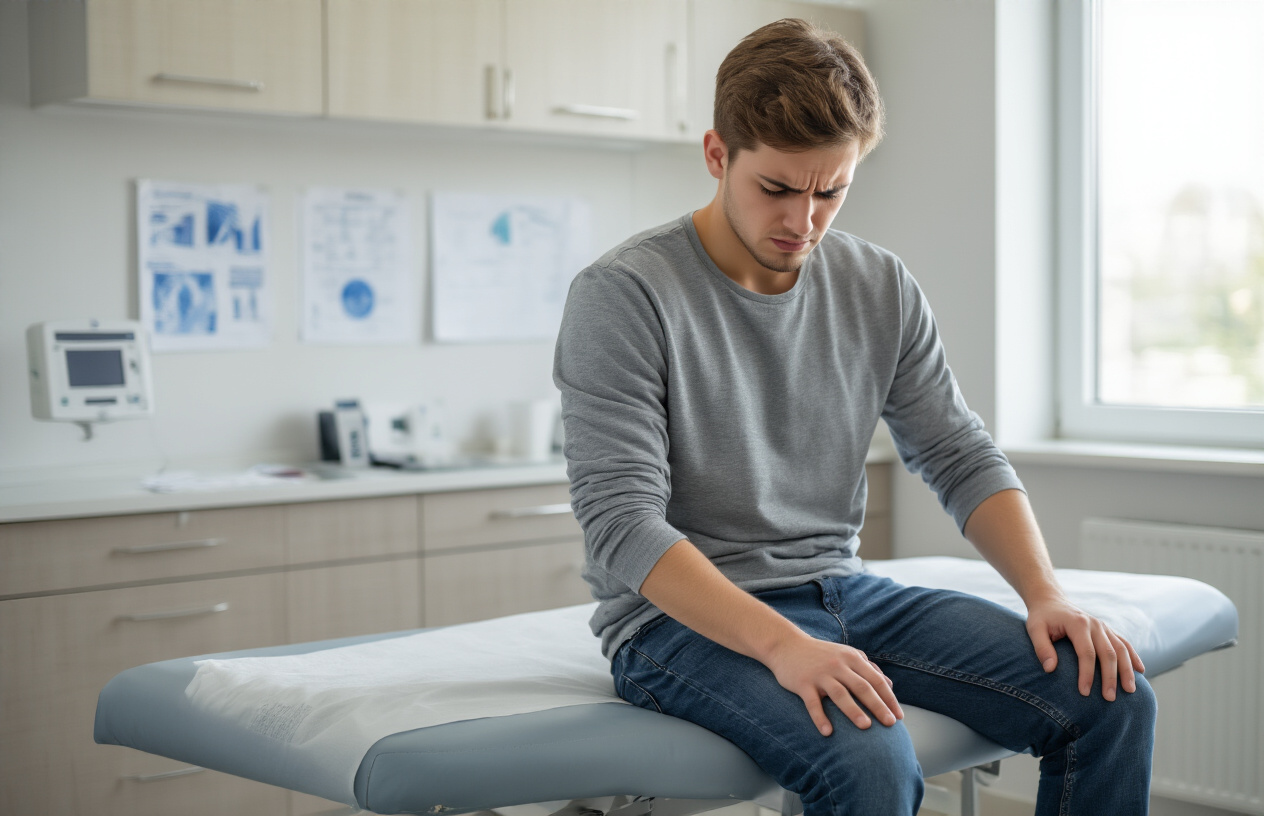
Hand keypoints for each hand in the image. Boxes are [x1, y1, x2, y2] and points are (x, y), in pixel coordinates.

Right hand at [764, 633, 902, 735]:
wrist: (787, 645)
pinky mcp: (803, 683)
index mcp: (851, 658)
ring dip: (853, 711)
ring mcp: (820, 674)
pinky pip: (813, 703)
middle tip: (890, 724)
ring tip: (866, 727)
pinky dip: (820, 718)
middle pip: (862, 687)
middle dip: (878, 706)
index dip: (889, 699)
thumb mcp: (846, 654)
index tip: (899, 717)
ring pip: (840, 694)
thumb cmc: (821, 654)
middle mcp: (838, 665)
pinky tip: (827, 732)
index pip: (876, 680)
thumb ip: (868, 667)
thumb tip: (889, 685)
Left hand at [1025, 594, 1145, 700]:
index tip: (1084, 692)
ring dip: (1127, 670)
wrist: (1051, 601)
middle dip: (1110, 677)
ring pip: (1121, 649)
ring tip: (1130, 690)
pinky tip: (1140, 670)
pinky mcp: (1107, 630)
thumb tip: (1049, 669)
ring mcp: (1103, 626)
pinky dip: (1133, 656)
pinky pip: (1124, 643)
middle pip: (1108, 653)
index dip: (1087, 673)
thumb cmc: (1042, 618)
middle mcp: (1095, 624)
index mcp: (1078, 623)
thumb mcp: (1034, 629)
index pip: (1086, 652)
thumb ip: (1041, 647)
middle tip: (1109, 698)